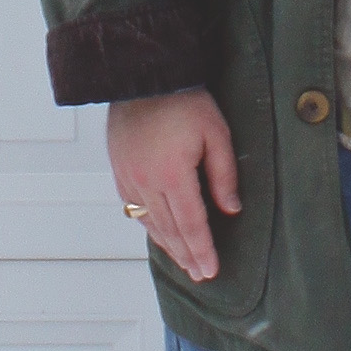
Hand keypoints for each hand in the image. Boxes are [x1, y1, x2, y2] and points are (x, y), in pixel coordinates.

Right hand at [106, 89, 240, 283]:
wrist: (143, 76)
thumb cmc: (184, 101)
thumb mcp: (216, 133)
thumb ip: (224, 175)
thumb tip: (231, 210)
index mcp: (172, 175)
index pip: (191, 224)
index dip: (202, 250)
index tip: (211, 270)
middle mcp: (146, 182)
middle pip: (170, 230)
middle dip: (187, 255)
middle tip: (200, 274)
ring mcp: (129, 177)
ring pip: (150, 222)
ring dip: (168, 245)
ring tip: (183, 261)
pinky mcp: (119, 170)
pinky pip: (133, 207)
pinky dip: (149, 225)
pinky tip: (159, 233)